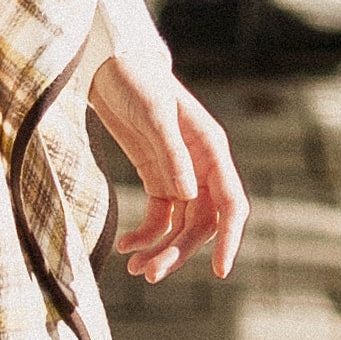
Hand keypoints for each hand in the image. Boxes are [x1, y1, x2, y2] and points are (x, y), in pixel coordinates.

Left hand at [88, 49, 247, 282]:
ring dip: (161, 250)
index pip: (230, 204)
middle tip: (150, 274)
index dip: (230, 238)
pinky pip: (158, 217)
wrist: (110, 65)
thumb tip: (189, 196)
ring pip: (180, 226)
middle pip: (202, 223)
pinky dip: (144, 235)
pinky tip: (124, 246)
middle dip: (180, 251)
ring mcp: (179, 174)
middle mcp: (201, 167)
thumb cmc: (136, 80)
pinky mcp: (156, 177)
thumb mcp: (153, 112)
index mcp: (211, 149)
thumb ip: (172, 153)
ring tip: (136, 270)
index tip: (221, 270)